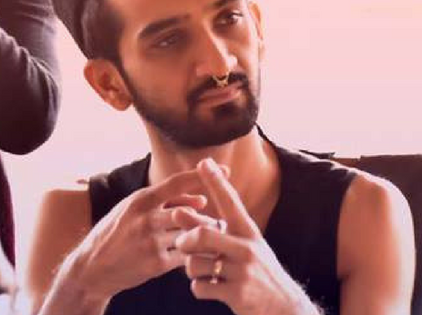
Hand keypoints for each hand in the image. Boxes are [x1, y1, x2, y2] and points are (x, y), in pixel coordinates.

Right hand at [66, 169, 217, 301]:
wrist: (92, 267)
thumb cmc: (115, 233)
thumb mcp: (131, 210)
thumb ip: (164, 202)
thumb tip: (202, 199)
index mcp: (139, 200)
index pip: (177, 183)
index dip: (202, 177)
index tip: (227, 171)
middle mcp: (146, 218)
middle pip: (190, 212)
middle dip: (207, 218)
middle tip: (218, 221)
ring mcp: (151, 242)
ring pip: (191, 234)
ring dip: (203, 237)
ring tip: (207, 238)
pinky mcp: (156, 264)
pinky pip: (187, 256)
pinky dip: (193, 254)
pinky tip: (192, 255)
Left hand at [176, 158, 319, 314]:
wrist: (285, 309)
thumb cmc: (255, 272)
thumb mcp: (240, 247)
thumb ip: (209, 230)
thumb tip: (177, 211)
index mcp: (248, 232)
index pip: (230, 202)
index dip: (215, 182)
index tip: (204, 162)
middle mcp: (247, 248)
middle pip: (202, 236)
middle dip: (185, 241)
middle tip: (183, 246)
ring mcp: (244, 272)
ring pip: (195, 264)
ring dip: (192, 270)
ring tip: (207, 272)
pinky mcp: (238, 294)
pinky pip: (199, 287)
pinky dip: (200, 289)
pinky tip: (213, 289)